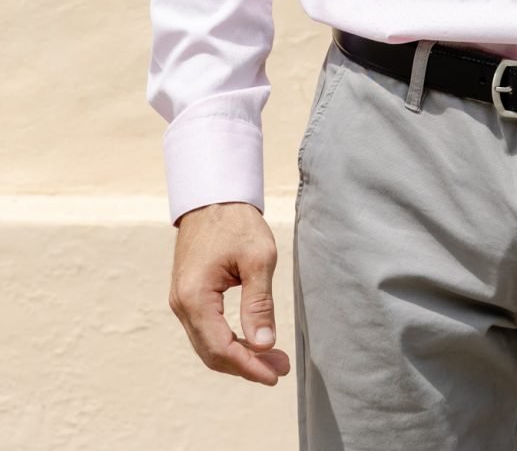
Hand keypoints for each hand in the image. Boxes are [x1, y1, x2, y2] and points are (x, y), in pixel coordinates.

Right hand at [169, 201, 290, 384]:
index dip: (248, 366)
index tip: (275, 374)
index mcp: (194, 297)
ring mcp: (182, 300)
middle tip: (280, 368)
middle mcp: (181, 304)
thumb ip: (259, 303)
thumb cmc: (236, 222)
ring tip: (272, 358)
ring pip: (208, 343)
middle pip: (212, 352)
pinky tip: (252, 341)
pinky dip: (229, 341)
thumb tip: (263, 344)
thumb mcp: (258, 258)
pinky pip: (206, 329)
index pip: (220, 348)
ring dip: (239, 355)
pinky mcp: (189, 295)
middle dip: (246, 365)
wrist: (212, 195)